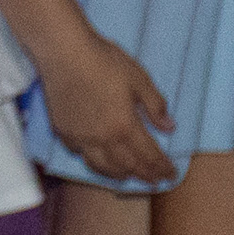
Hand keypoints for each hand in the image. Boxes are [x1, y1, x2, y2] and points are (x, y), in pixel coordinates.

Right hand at [35, 29, 174, 188]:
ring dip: (118, 174)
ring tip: (128, 177)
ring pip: (101, 166)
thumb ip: (155, 106)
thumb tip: (169, 127)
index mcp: (124, 126)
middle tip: (154, 181)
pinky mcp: (62, 131)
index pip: (148, 155)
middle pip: (126, 166)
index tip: (171, 175)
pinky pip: (80, 154)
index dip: (162, 167)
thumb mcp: (139, 79)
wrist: (63, 53)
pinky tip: (98, 158)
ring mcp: (79, 137)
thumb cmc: (104, 61)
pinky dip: (93, 161)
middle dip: (143, 175)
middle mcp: (101, 138)